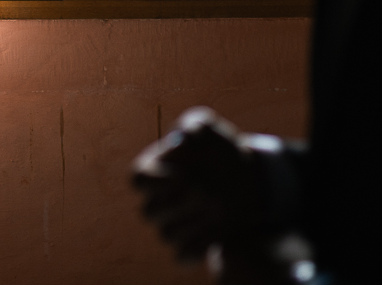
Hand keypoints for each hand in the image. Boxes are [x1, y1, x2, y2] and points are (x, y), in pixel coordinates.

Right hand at [132, 107, 259, 261]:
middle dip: (180, 203)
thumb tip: (181, 140)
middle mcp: (157, 200)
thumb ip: (194, 125)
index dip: (156, 181)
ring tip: (221, 208)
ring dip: (195, 223)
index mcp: (155, 170)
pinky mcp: (188, 246)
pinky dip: (199, 247)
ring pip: (166, 234)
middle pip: (149, 212)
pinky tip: (220, 230)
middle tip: (210, 192)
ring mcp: (171, 224)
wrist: (244, 178)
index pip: (137, 179)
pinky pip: (182, 256)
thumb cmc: (217, 149)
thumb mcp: (209, 128)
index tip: (182, 176)